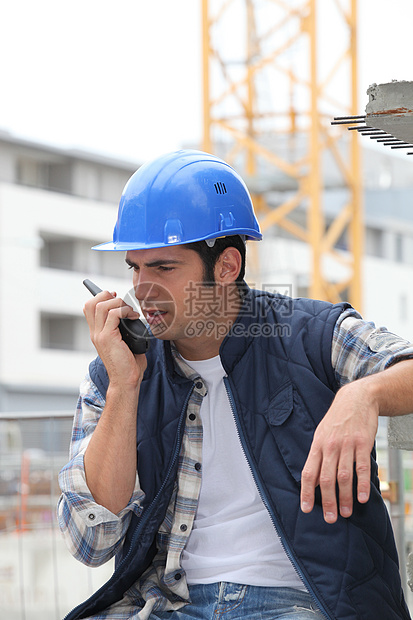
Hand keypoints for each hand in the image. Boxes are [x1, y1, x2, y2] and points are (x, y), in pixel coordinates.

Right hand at [83, 290, 146, 387]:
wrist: (126, 381)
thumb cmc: (129, 365)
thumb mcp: (125, 343)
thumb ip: (125, 329)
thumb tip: (134, 317)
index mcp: (97, 333)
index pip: (89, 308)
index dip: (100, 297)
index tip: (115, 296)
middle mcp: (95, 333)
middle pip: (91, 303)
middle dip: (107, 296)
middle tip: (122, 302)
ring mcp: (99, 335)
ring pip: (101, 305)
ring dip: (118, 303)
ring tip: (130, 311)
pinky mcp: (108, 338)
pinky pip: (113, 314)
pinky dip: (124, 310)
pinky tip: (133, 316)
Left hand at [300, 380, 378, 522]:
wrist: (356, 399)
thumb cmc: (337, 420)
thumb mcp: (321, 435)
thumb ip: (318, 458)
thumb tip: (313, 482)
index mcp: (317, 445)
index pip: (309, 473)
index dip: (306, 492)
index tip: (306, 509)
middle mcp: (330, 446)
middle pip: (327, 479)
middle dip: (327, 501)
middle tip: (330, 518)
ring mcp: (347, 445)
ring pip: (344, 476)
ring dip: (345, 497)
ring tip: (346, 512)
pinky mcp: (363, 443)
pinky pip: (362, 467)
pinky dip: (362, 484)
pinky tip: (362, 497)